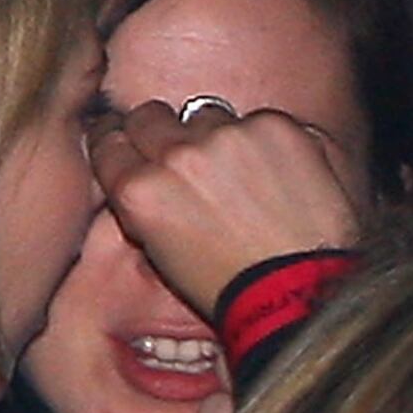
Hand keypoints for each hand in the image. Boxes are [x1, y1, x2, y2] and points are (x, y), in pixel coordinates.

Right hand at [88, 98, 363, 323]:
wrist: (304, 297)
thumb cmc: (236, 290)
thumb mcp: (162, 255)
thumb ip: (144, 201)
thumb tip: (141, 169)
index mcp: (140, 191)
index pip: (108, 142)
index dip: (119, 142)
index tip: (129, 143)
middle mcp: (176, 156)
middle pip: (150, 117)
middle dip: (162, 133)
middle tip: (188, 160)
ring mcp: (227, 137)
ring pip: (207, 115)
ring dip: (218, 138)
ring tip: (245, 179)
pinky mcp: (275, 128)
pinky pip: (259, 120)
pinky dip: (267, 143)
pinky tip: (282, 179)